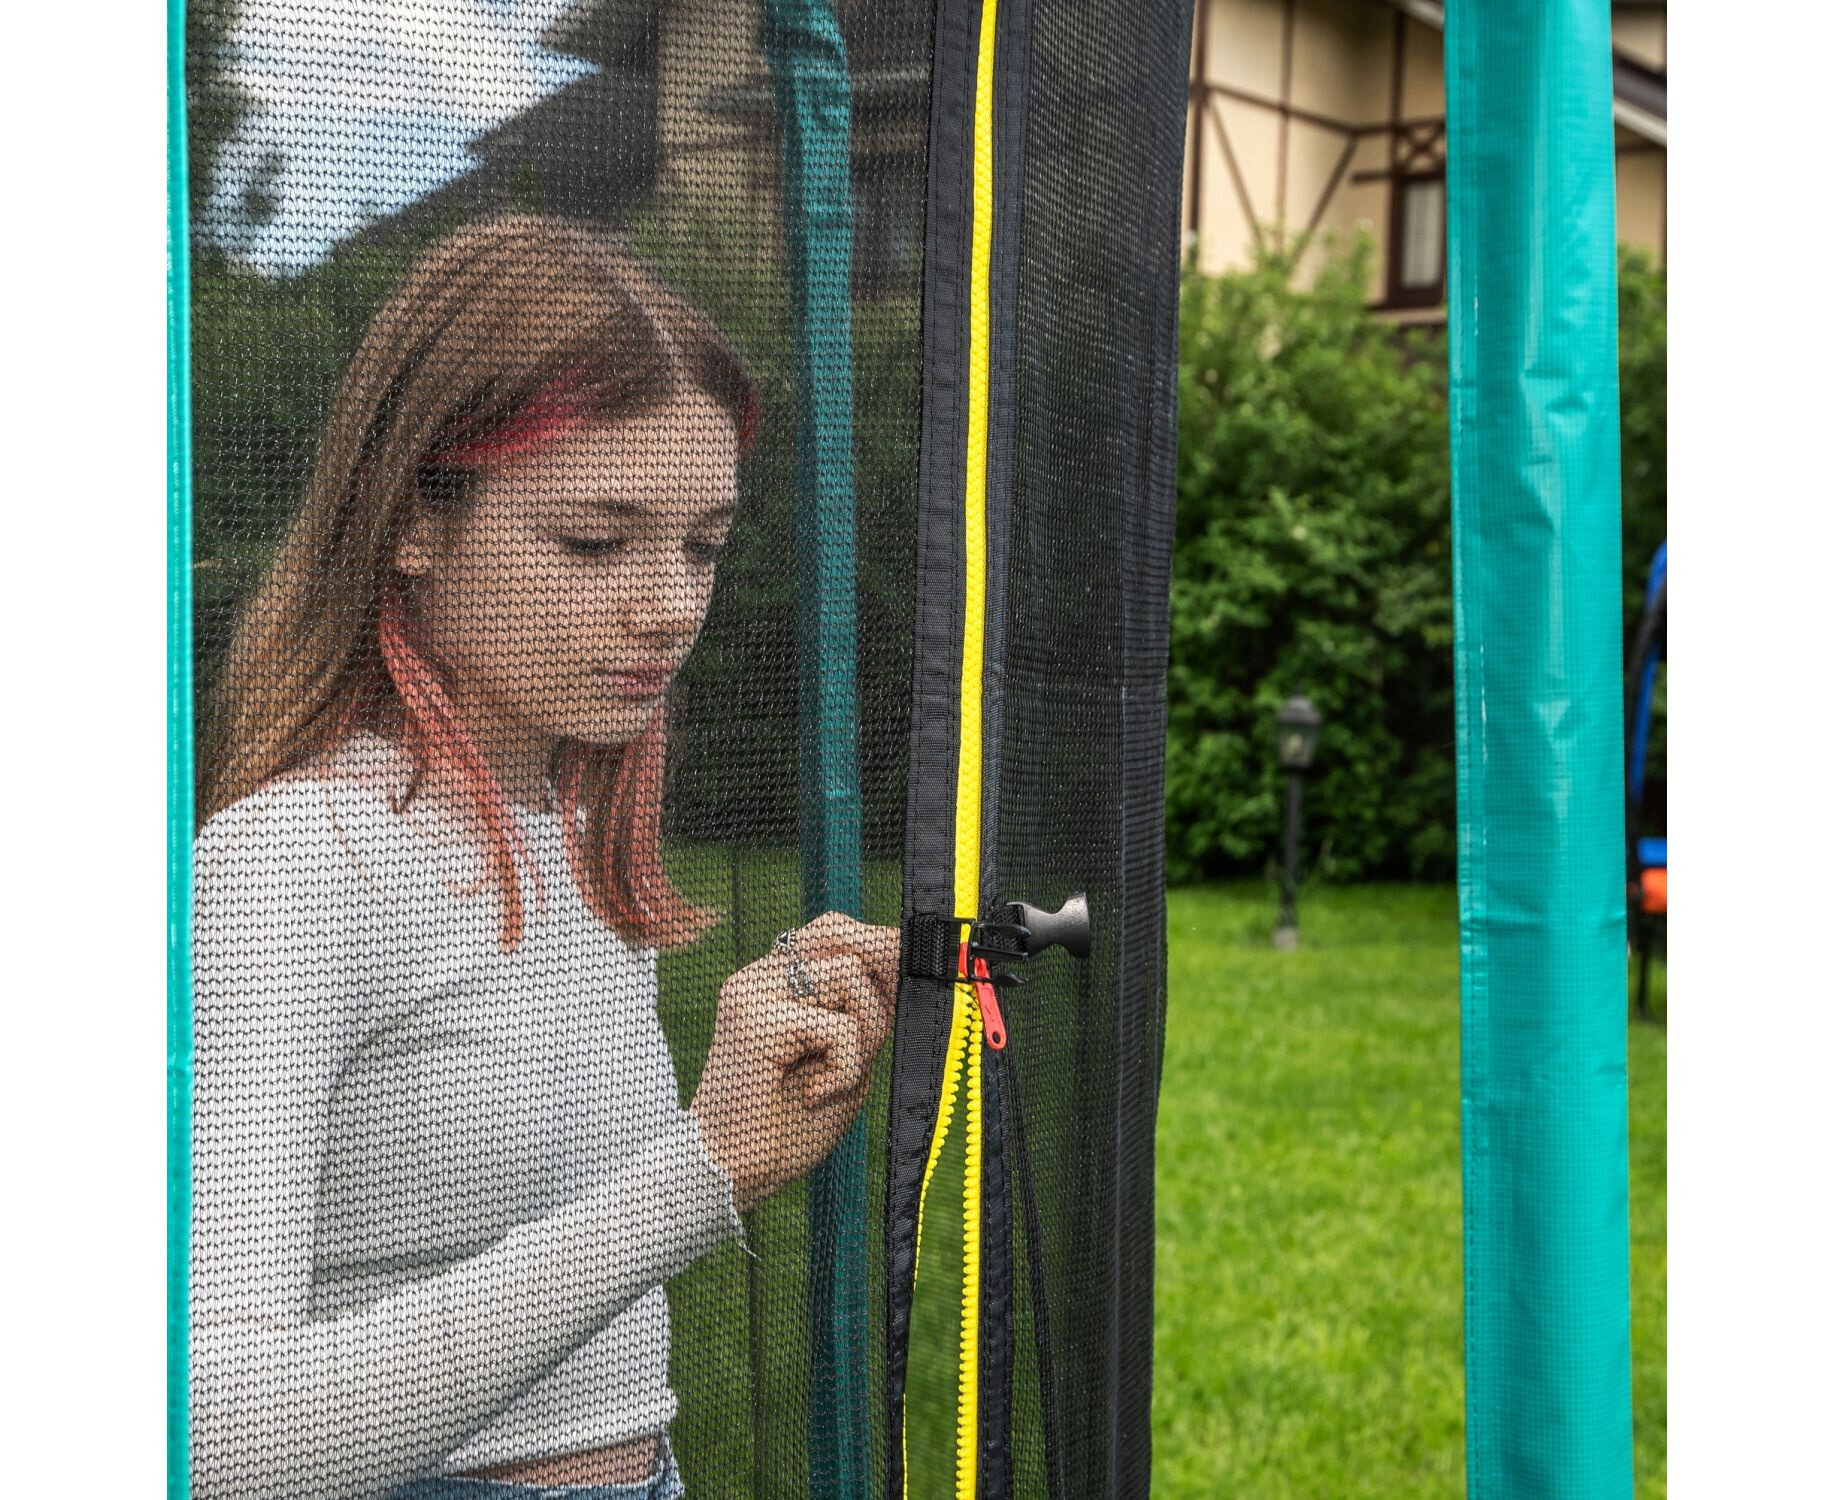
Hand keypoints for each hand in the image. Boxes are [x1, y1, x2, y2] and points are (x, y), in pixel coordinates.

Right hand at [689, 912, 899, 1213]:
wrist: (733, 1173)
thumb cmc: (787, 1126)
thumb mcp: (843, 1059)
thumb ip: (865, 1015)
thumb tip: (904, 965)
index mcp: (774, 980)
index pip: (835, 932)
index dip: (877, 954)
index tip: (898, 998)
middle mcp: (758, 976)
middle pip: (842, 935)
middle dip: (875, 987)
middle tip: (865, 1046)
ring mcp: (751, 991)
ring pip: (849, 972)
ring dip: (862, 1032)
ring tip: (834, 1076)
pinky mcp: (753, 1019)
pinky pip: (839, 1025)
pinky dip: (845, 1067)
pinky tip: (813, 1095)